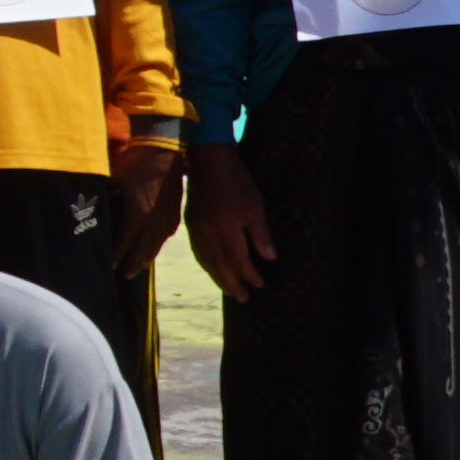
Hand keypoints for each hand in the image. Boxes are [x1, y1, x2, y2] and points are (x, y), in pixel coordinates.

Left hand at [111, 140, 184, 270]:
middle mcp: (153, 220)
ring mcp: (166, 216)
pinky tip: (154, 248)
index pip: (124, 242)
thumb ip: (104, 194)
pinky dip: (158, 244)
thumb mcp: (114, 178)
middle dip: (131, 263)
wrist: (165, 147)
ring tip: (138, 268)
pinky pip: (166, 234)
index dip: (116, 255)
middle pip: (141, 249)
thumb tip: (90, 204)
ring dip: (145, 257)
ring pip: (155, 244)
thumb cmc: (135, 160)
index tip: (108, 266)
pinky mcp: (174, 210)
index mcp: (137, 214)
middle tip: (123, 276)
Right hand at [183, 140, 275, 297]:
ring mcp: (196, 230)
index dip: (250, 275)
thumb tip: (269, 258)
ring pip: (206, 262)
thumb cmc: (236, 181)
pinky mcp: (190, 224)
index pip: (239, 261)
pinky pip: (198, 252)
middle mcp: (208, 234)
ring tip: (229, 289)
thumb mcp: (255, 206)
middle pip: (220, 267)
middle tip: (244, 298)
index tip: (261, 284)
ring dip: (218, 278)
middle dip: (233, 285)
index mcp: (226, 230)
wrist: (207, 161)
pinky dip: (207, 265)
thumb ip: (261, 234)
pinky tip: (213, 268)